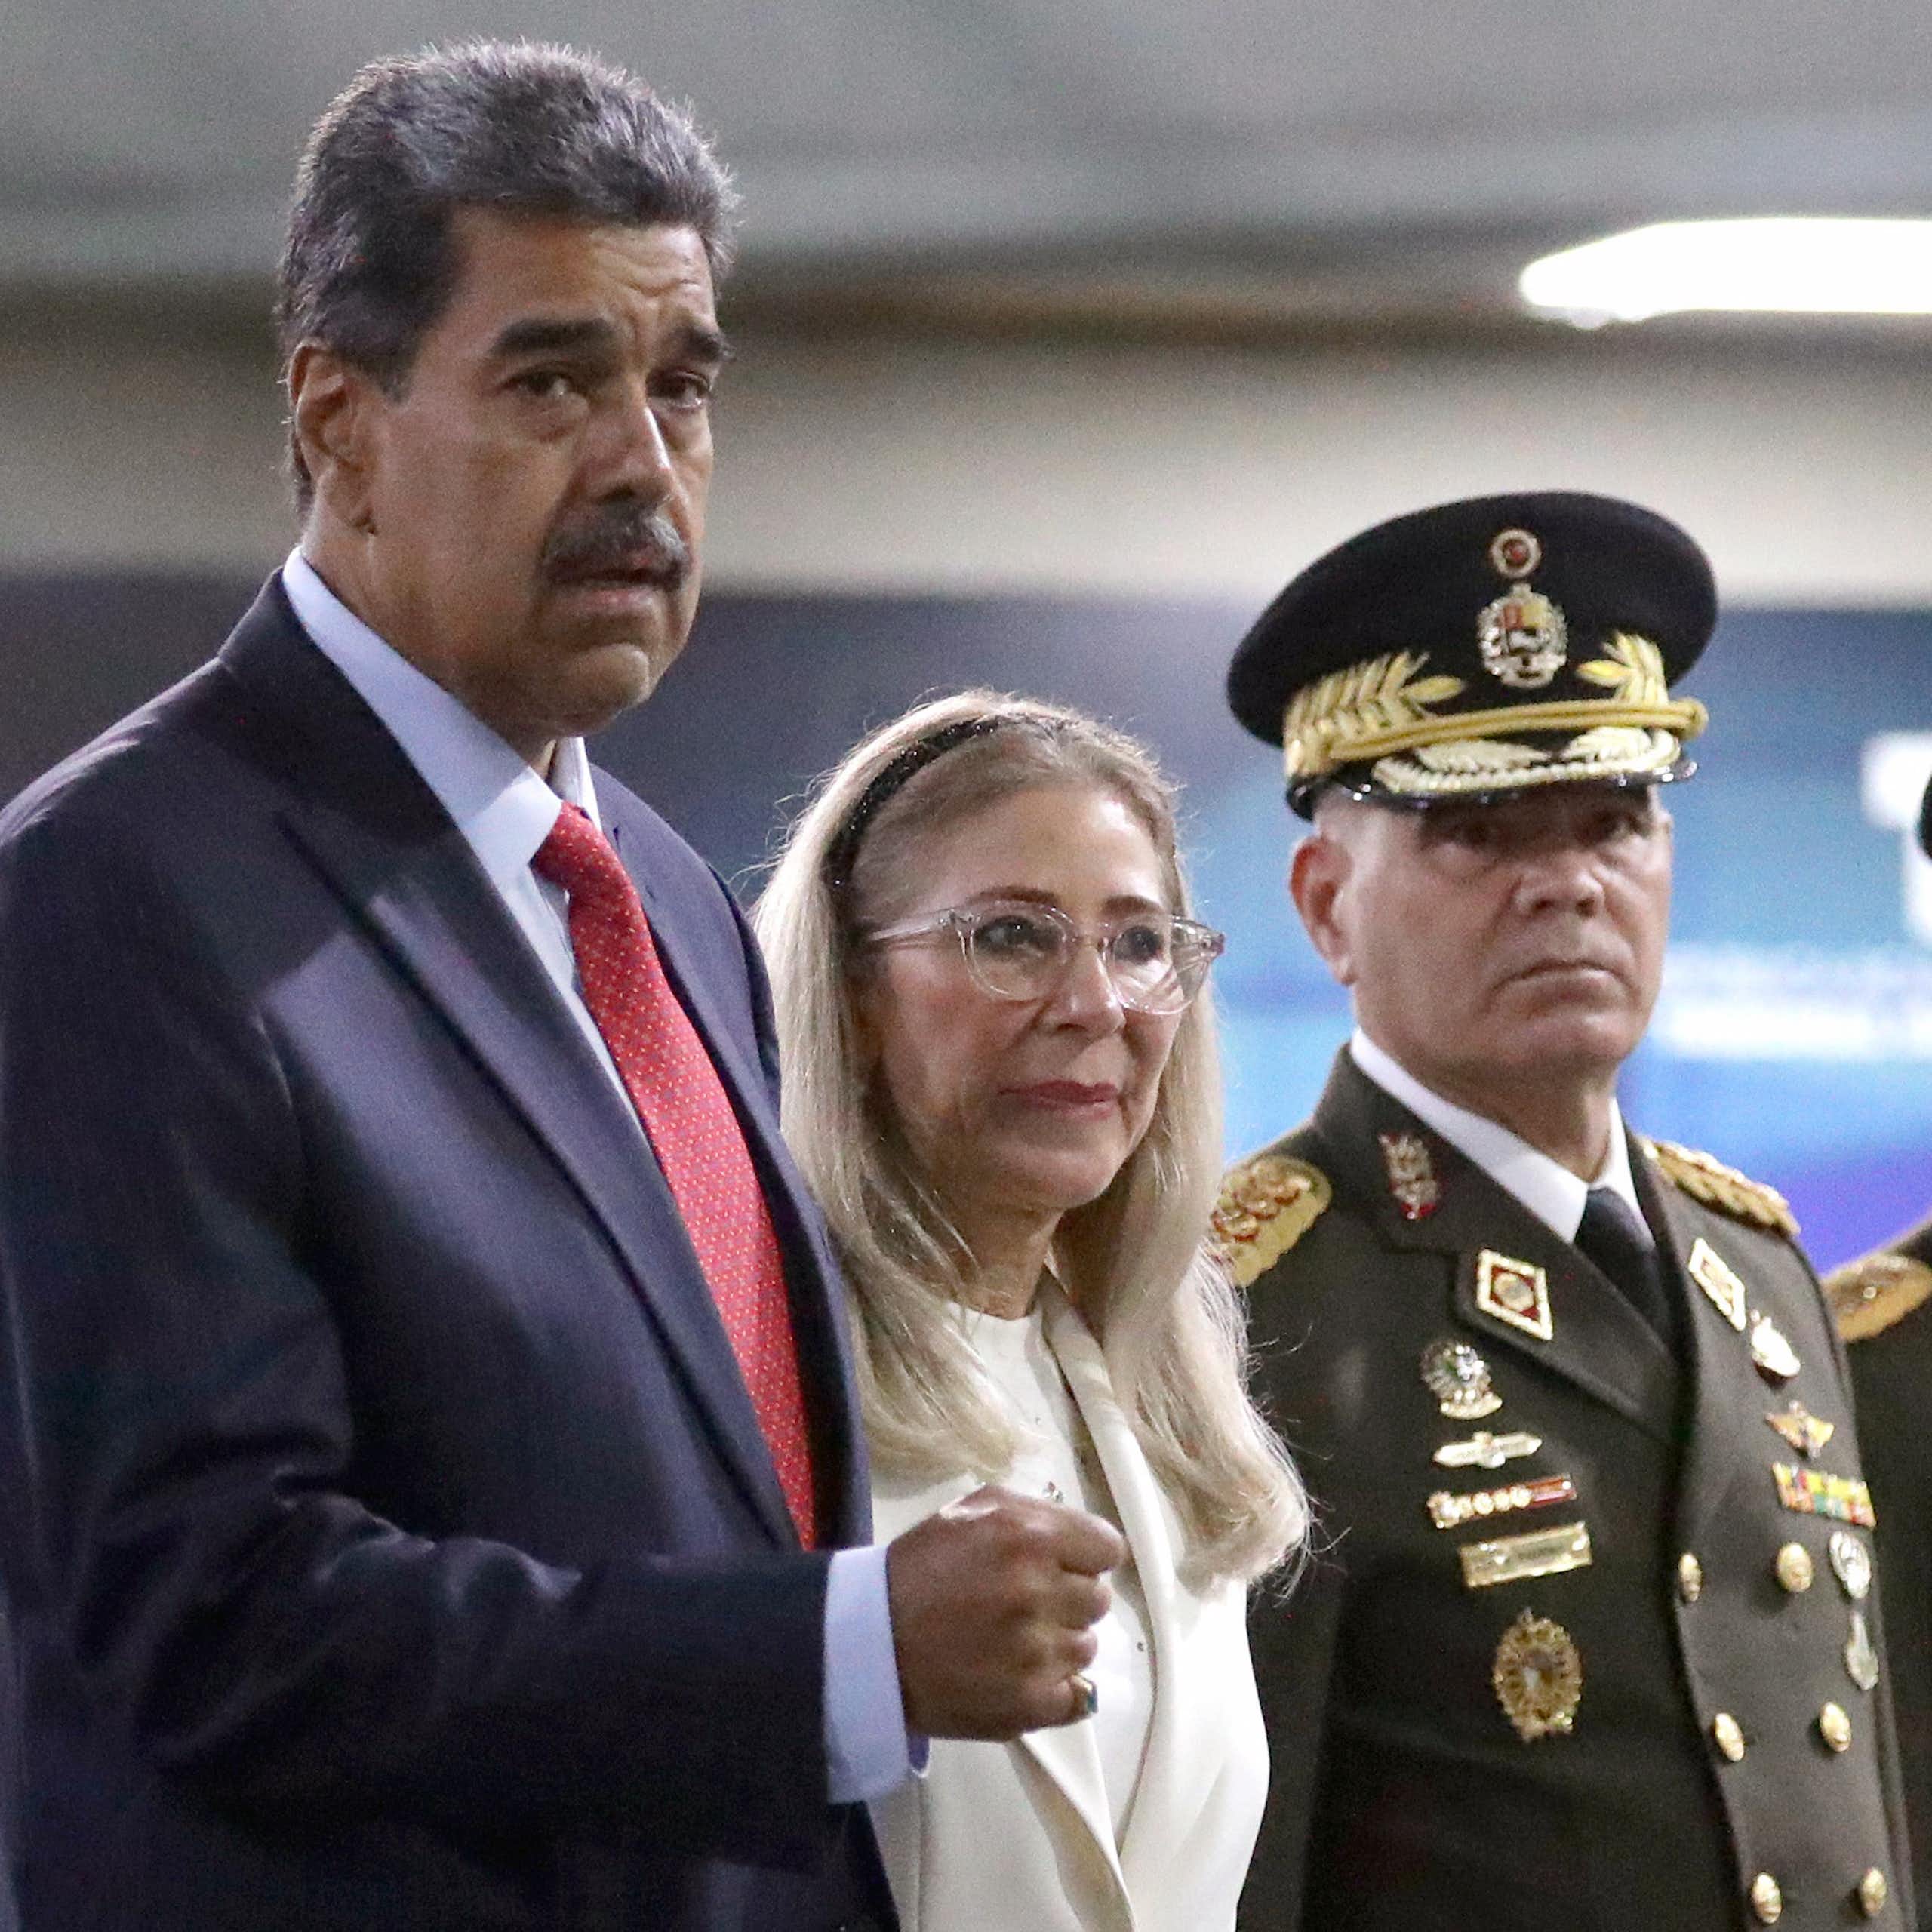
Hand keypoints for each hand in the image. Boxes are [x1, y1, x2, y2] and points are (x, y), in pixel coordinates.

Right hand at [885, 1483, 1125, 1739]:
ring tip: (1013, 1640)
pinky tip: (1022, 1675)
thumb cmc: (919, 1569)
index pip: (1108, 1549)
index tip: (1062, 1566)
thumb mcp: (972, 1511)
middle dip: (1068, 1598)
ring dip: (1058, 1643)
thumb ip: (1035, 1514)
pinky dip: (1057, 1689)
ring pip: (1086, 1647)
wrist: (870, 1643)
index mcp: (1029, 1537)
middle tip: (1027, 1603)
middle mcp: (1039, 1592)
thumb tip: (1083, 1541)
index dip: (1085, 1557)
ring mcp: (1037, 1654)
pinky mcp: (1029, 1704)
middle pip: (1098, 1599)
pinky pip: (1079, 1697)